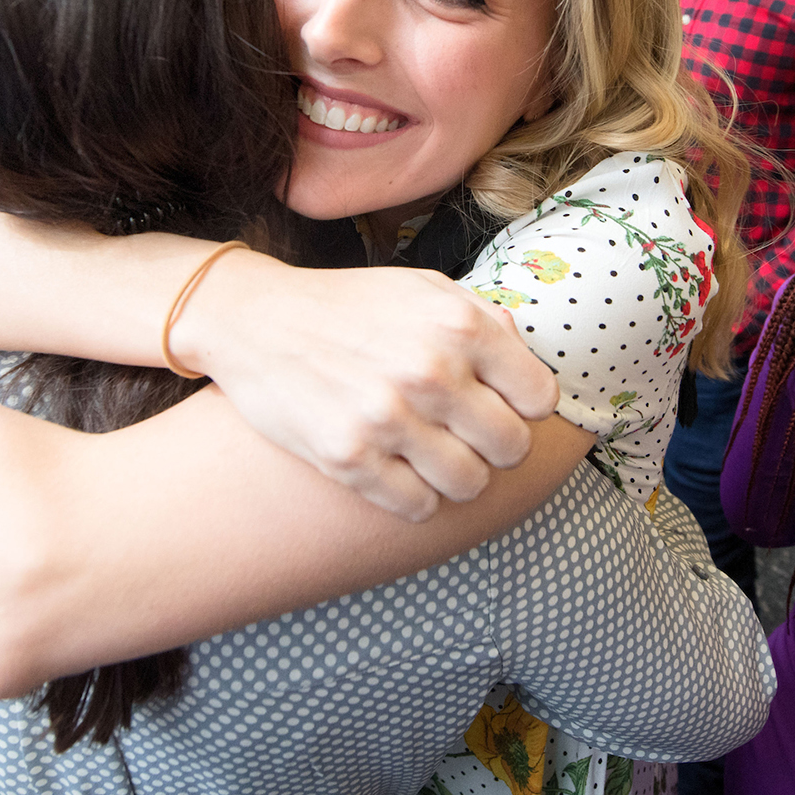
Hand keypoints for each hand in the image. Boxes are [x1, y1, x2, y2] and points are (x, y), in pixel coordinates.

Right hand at [181, 258, 559, 520]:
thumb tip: (528, 359)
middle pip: (512, 448)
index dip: (524, 405)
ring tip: (432, 454)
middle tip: (467, 435)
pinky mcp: (348, 458)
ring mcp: (388, 418)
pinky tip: (396, 468)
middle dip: (495, 446)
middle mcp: (430, 371)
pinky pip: (418, 506)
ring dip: (456, 475)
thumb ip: (483, 319)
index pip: (540, 398)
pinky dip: (413, 495)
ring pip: (470, 484)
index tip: (500, 404)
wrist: (254, 319)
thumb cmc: (348, 305)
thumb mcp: (423, 288)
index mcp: (458, 324)